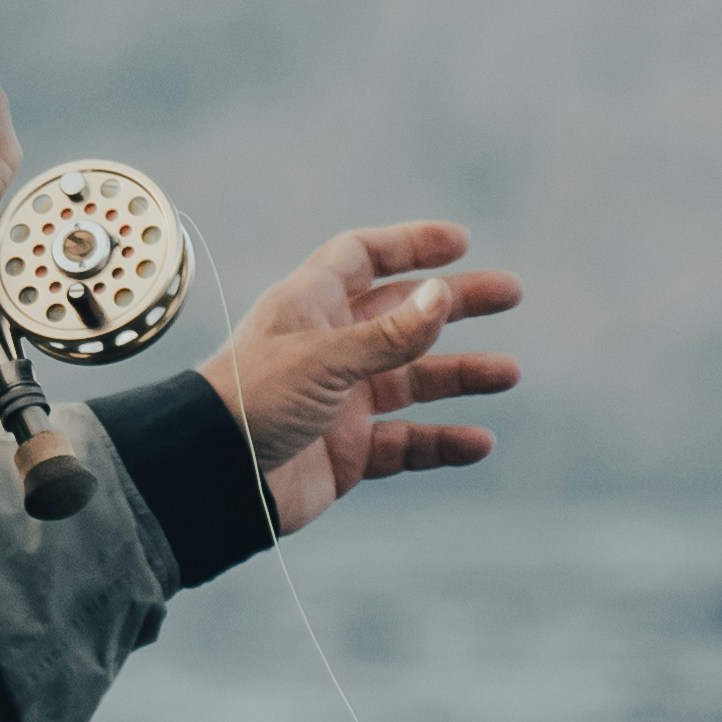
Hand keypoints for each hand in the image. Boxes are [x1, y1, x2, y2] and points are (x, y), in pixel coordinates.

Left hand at [198, 222, 521, 538]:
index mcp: (310, 307)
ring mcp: (339, 401)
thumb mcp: (324, 358)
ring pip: (411, 379)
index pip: (362, 258)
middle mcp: (328, 347)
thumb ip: (387, 334)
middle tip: (509, 294)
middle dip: (453, 303)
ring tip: (507, 373)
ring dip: (459, 374)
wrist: (212, 479)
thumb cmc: (251, 402)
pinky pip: (406, 443)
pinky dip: (442, 442)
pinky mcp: (346, 451)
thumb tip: (441, 295)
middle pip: (401, 314)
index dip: (408, 245)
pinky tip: (478, 442)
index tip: (460, 243)